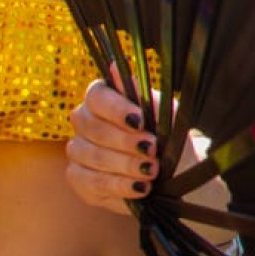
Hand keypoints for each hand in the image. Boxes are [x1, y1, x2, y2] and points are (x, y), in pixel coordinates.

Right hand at [65, 80, 158, 212]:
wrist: (175, 171)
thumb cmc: (167, 136)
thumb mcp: (162, 113)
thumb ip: (138, 93)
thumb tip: (114, 67)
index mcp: (102, 99)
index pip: (96, 96)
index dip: (116, 109)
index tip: (140, 120)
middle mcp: (84, 122)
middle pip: (92, 127)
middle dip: (125, 141)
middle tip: (152, 149)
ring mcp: (78, 151)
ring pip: (92, 156)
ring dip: (126, 165)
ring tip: (152, 171)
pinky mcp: (79, 180)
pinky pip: (91, 183)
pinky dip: (119, 186)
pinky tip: (140, 188)